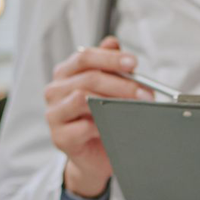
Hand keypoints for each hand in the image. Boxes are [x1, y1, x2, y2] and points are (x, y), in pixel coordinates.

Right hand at [46, 36, 153, 196]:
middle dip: (121, 84)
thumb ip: (110, 67)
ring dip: (114, 103)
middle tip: (145, 93)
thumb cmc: (102, 120)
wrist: (96, 158)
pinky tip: (117, 128)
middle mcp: (56, 90)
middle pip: (89, 78)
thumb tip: (113, 42)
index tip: (133, 62)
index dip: (110, 58)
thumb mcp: (108, 90)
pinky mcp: (60, 136)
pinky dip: (104, 126)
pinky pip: (83, 126)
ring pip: (83, 98)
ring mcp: (54, 114)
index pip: (85, 57)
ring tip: (135, 109)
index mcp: (67, 74)